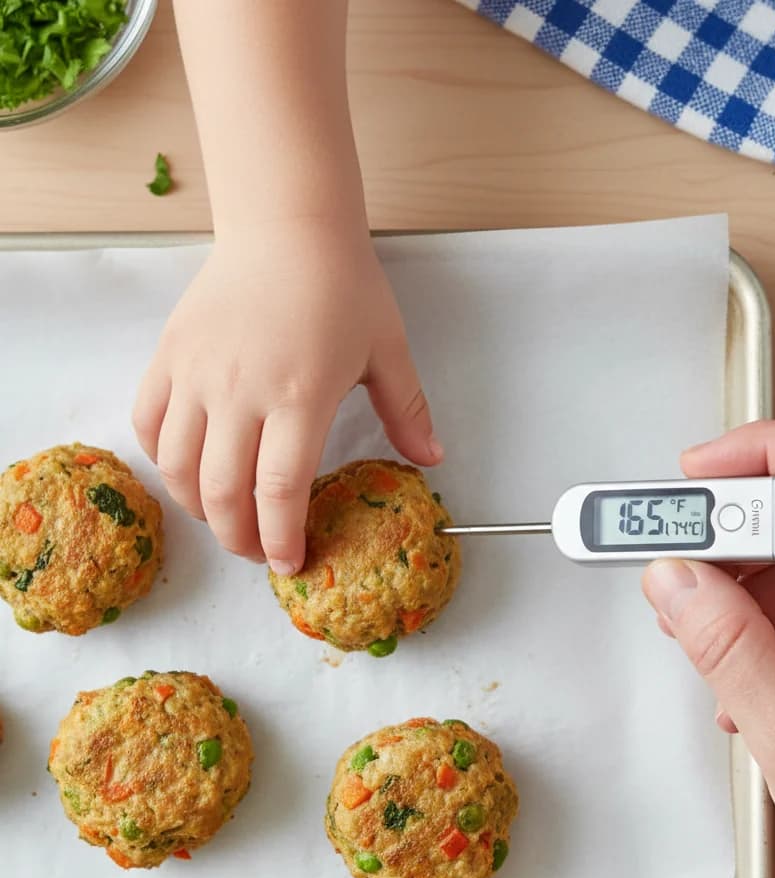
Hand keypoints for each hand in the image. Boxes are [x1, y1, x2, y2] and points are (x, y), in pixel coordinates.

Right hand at [133, 222, 440, 574]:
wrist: (288, 225)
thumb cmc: (342, 285)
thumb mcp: (388, 350)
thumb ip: (407, 412)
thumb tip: (431, 459)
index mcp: (300, 395)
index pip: (279, 490)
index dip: (281, 538)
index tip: (288, 562)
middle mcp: (240, 391)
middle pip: (223, 492)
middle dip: (237, 538)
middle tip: (255, 553)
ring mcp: (197, 373)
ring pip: (177, 465)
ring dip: (197, 507)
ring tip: (223, 518)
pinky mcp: (169, 355)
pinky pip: (148, 421)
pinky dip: (161, 458)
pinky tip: (186, 469)